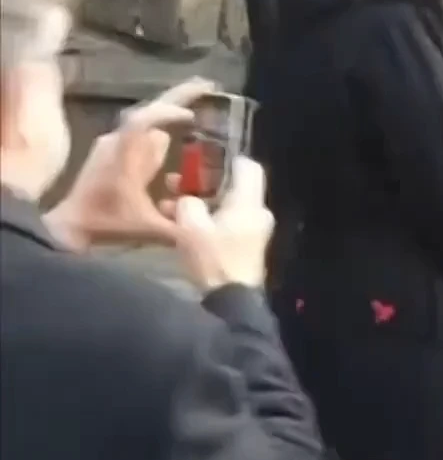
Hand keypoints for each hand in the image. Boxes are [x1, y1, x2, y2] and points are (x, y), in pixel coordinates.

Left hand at [44, 79, 211, 251]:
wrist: (66, 230)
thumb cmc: (106, 226)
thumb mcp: (149, 229)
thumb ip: (182, 224)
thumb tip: (212, 222)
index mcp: (125, 156)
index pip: (144, 119)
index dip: (169, 110)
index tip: (194, 113)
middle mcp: (116, 143)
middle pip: (148, 110)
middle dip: (178, 97)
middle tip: (208, 86)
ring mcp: (109, 145)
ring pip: (145, 123)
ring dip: (169, 115)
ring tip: (199, 112)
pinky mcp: (107, 152)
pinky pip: (138, 133)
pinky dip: (158, 128)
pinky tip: (173, 138)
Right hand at [172, 156, 273, 291]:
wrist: (230, 300)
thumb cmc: (214, 258)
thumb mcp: (191, 227)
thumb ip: (187, 204)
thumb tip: (186, 198)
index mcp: (249, 202)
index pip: (248, 167)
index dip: (226, 159)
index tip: (201, 158)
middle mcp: (257, 213)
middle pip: (232, 187)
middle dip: (202, 184)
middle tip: (175, 183)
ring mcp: (254, 231)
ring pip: (225, 207)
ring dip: (199, 204)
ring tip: (168, 206)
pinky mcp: (245, 247)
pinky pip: (226, 224)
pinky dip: (206, 220)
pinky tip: (179, 226)